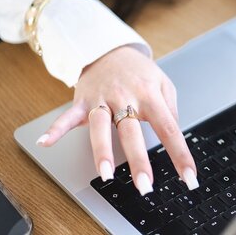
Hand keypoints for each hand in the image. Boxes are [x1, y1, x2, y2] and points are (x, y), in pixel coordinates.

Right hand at [36, 45, 196, 194]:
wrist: (109, 48)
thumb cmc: (139, 71)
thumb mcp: (163, 83)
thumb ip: (171, 109)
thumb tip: (175, 132)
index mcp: (150, 96)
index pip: (169, 129)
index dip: (180, 154)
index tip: (189, 177)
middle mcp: (126, 98)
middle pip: (132, 132)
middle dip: (138, 160)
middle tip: (145, 186)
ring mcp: (102, 100)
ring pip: (101, 127)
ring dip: (102, 151)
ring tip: (106, 174)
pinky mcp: (82, 100)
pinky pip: (67, 116)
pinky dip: (56, 129)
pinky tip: (46, 143)